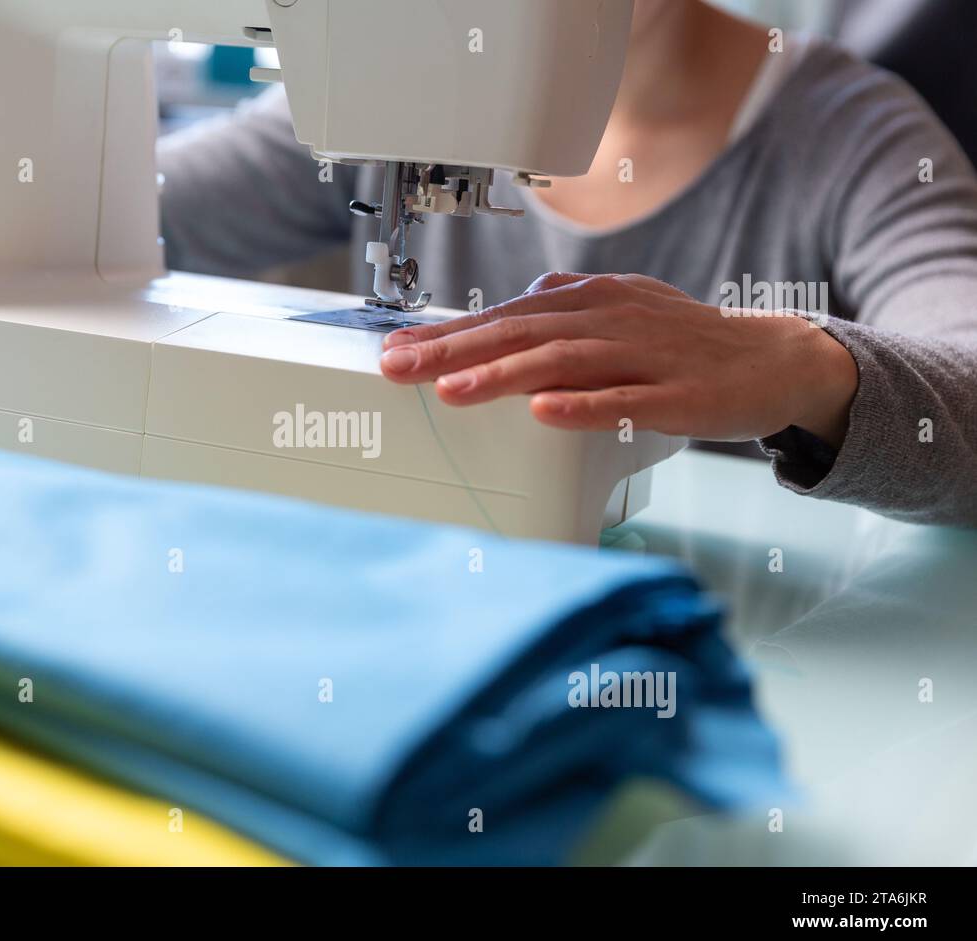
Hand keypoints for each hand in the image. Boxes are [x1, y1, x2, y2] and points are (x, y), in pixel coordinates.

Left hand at [379, 272, 859, 445]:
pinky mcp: (678, 395)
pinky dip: (583, 406)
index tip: (394, 350)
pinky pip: (626, 400)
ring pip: (564, 362)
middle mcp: (610, 320)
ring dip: (503, 376)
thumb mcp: (620, 308)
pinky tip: (543, 413)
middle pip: (521, 333)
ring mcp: (645, 356)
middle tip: (397, 367)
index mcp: (590, 301)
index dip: (447, 334)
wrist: (774, 359)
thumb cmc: (686, 341)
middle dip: (453, 351)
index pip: (505, 317)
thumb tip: (519, 298)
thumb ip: (566, 306)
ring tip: (450, 390)